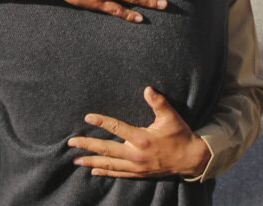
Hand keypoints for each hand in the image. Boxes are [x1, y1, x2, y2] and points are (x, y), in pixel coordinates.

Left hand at [68, 87, 210, 177]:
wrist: (191, 160)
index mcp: (142, 139)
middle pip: (106, 150)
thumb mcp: (171, 117)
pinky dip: (105, 172)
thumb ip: (159, 103)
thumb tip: (147, 89)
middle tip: (71, 143)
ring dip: (91, 161)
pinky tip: (94, 171)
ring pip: (109, 164)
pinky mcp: (139, 173)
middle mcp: (136, 154)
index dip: (101, 122)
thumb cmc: (180, 135)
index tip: (87, 118)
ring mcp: (136, 166)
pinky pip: (118, 173)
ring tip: (76, 160)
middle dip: (87, 146)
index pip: (117, 128)